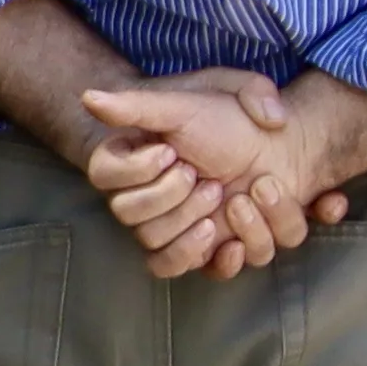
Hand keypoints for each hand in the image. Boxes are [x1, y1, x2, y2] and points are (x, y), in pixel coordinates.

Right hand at [79, 69, 348, 280]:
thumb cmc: (228, 119)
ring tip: (227, 197)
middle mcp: (138, 195)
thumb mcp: (190, 101)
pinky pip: (173, 268)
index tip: (170, 151)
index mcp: (129, 158)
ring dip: (191, 219)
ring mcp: (165, 225)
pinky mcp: (191, 248)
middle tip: (202, 174)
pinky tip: (230, 241)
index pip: (103, 174)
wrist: (277, 146)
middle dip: (170, 193)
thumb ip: (140, 102)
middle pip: (126, 214)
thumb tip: (89, 98)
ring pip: (152, 243)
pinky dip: (200, 256)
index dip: (139, 168)